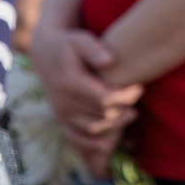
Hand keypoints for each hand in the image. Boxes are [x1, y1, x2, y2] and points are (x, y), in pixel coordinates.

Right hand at [30, 27, 141, 175]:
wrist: (45, 55)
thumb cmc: (69, 45)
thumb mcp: (80, 39)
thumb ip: (94, 49)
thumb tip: (109, 62)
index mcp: (70, 81)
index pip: (104, 98)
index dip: (126, 96)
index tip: (139, 87)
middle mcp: (64, 101)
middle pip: (102, 115)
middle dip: (124, 108)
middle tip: (138, 96)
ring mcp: (61, 114)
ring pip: (94, 129)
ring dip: (115, 125)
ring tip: (132, 113)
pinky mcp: (61, 121)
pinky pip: (77, 140)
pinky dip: (94, 145)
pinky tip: (110, 143)